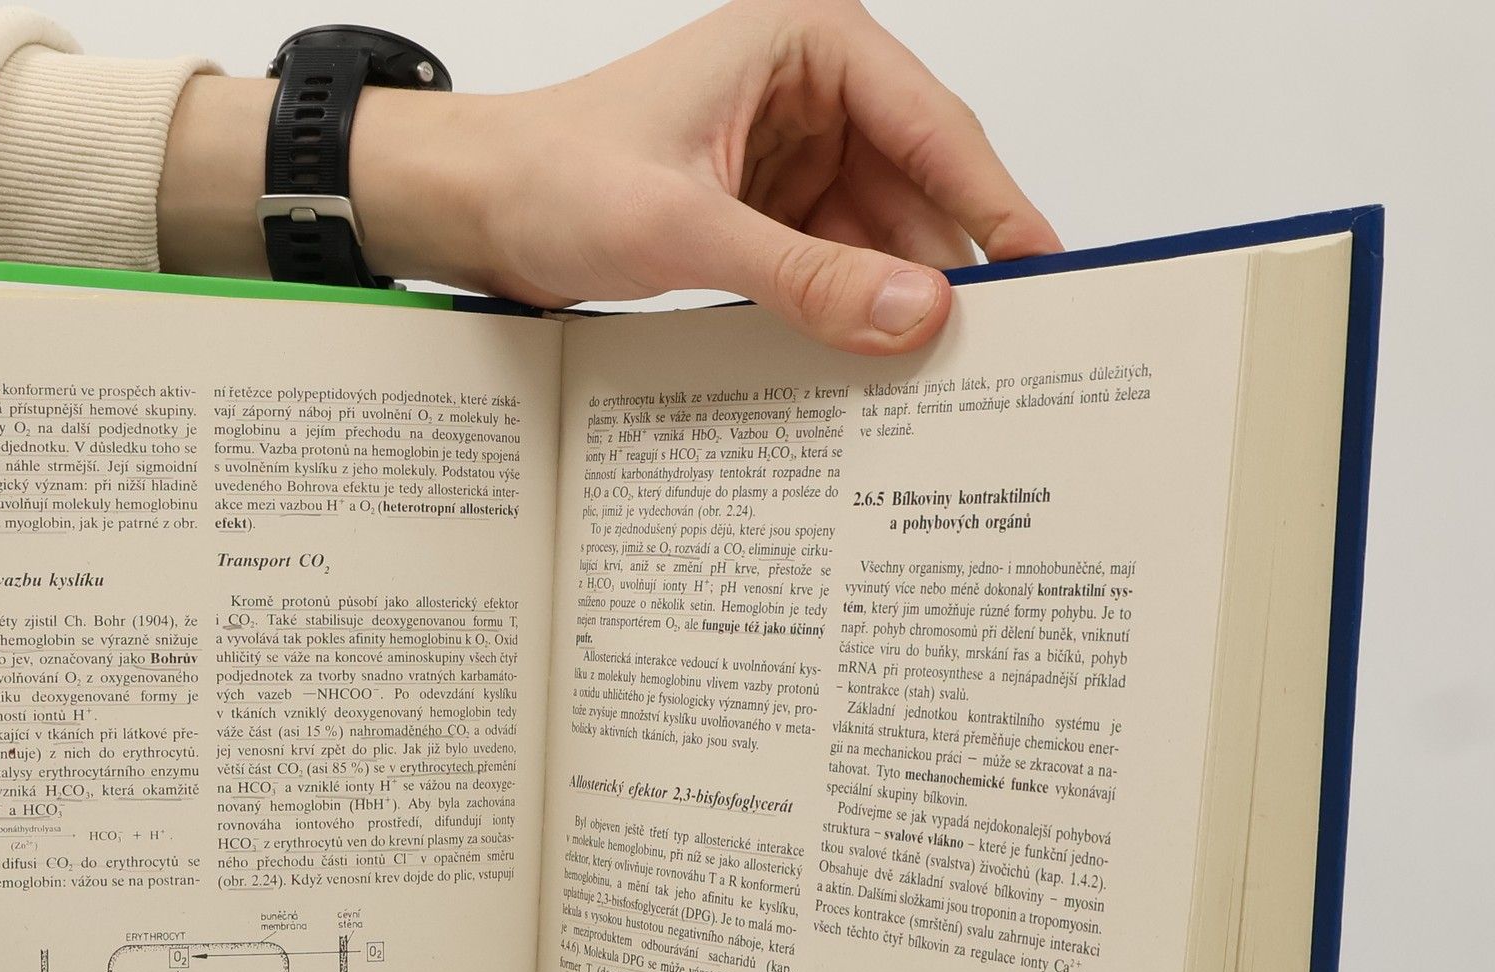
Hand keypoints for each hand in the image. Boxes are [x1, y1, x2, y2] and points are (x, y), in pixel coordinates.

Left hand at [356, 0, 1060, 351]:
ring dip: (898, 303)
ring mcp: (796, 157)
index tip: (1044, 273)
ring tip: (940, 376)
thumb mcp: (686, 230)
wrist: (478, 211)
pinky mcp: (771, 214)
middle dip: (946, 269)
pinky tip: (875, 366)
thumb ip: (804, 276)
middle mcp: (815, 92)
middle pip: (918, 189)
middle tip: (996, 354)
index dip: (994, 206)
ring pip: (881, 238)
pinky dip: (851, 314)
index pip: (932, 129)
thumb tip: (912, 312)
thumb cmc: (555, 176)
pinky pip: (836, 267)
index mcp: (809, 45)